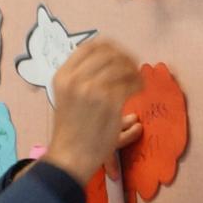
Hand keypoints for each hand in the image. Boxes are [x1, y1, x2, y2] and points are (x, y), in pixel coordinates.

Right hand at [40, 40, 143, 180]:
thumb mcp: (66, 97)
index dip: (109, 47)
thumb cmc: (70, 129)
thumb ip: (80, 78)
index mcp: (63, 75)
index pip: (89, 47)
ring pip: (123, 67)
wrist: (70, 156)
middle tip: (134, 68)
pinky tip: (139, 90)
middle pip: (109, 54)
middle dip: (125, 58)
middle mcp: (76, 79)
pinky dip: (138, 84)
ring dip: (134, 72)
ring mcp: (93, 89)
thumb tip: (106, 57)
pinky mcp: (110, 102)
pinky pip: (131, 83)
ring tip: (138, 81)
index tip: (119, 55)